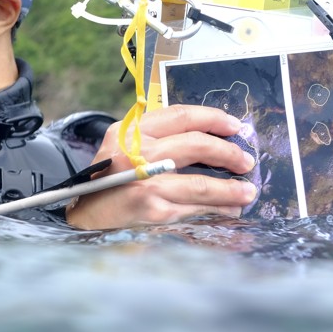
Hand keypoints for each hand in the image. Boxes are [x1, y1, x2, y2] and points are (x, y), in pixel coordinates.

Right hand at [65, 105, 257, 228]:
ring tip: (248, 190)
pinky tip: (229, 209)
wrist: (84, 216)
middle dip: (228, 153)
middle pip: (196, 145)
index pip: (180, 115)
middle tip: (245, 161)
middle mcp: (137, 153)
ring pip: (200, 183)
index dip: (212, 118)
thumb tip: (208, 139)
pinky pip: (194, 208)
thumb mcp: (122, 147)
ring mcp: (145, 183)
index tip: (235, 126)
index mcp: (130, 131)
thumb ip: (156, 137)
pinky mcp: (152, 210)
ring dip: (230, 188)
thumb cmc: (108, 181)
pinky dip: (216, 209)